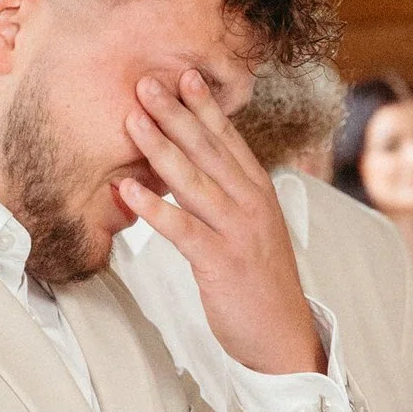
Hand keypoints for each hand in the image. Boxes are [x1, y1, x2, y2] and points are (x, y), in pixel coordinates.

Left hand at [118, 72, 322, 377]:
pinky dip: (154, 207)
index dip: (205, 107)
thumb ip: (230, 198)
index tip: (183, 75)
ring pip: (194, 181)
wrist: (285, 336)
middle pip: (208, 150)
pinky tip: (127, 189)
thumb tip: (197, 172)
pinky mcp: (221, 262)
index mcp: (259, 193)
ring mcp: (237, 231)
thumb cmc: (262, 283)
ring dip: (160, 148)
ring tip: (132, 121)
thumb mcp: (252, 229)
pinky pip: (182, 229)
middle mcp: (252, 204)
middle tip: (145, 82)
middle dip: (175, 113)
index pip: (229, 140)